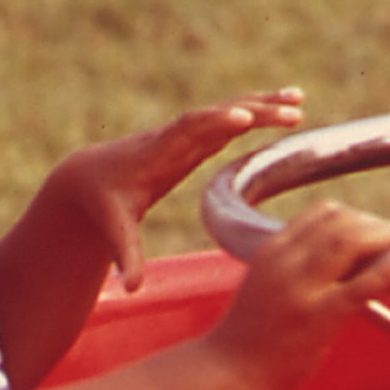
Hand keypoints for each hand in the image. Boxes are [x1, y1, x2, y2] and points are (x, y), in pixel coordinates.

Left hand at [51, 89, 303, 291]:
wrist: (90, 177)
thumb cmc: (103, 203)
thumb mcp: (114, 229)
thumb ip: (125, 255)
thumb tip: (130, 288)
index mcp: (157, 154)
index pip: (187, 130)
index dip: (214, 122)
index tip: (243, 118)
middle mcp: (175, 136)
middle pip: (218, 114)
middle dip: (254, 110)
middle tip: (291, 113)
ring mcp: (189, 133)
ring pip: (230, 110)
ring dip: (264, 105)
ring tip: (299, 101)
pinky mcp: (199, 137)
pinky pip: (233, 118)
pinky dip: (260, 111)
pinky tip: (288, 106)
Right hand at [204, 201, 389, 389]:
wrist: (225, 374)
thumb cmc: (250, 337)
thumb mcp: (267, 287)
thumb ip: (298, 268)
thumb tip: (348, 264)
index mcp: (271, 250)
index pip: (321, 213)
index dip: (357, 216)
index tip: (378, 228)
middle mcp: (284, 261)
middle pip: (341, 221)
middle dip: (379, 223)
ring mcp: (300, 288)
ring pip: (351, 241)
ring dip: (389, 234)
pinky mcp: (317, 317)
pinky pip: (361, 284)